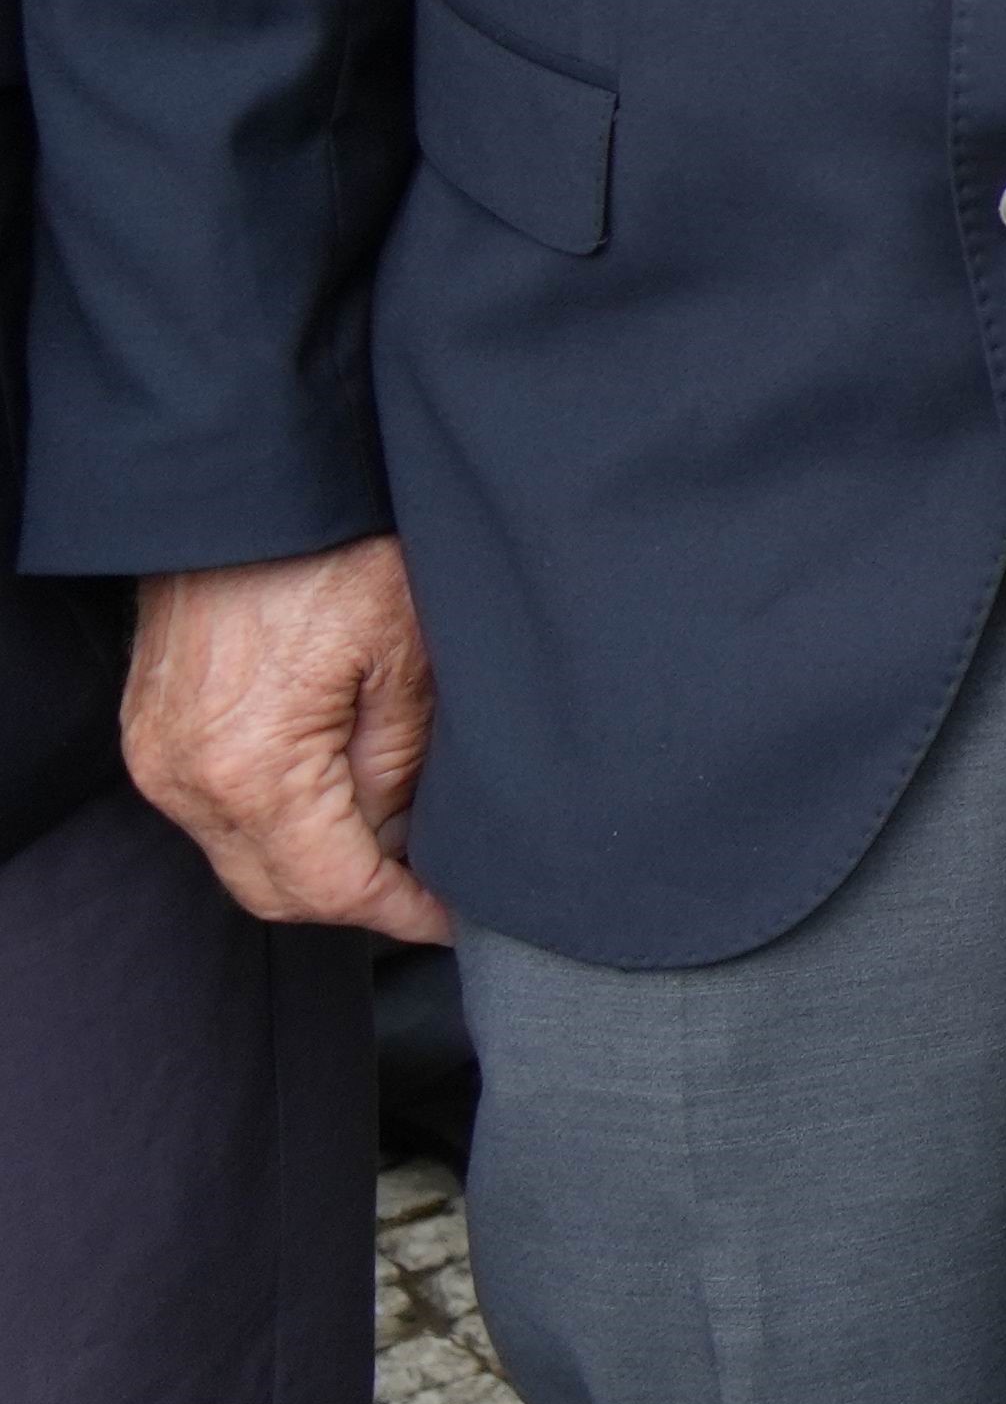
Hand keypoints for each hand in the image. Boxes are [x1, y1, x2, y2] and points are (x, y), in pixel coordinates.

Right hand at [128, 540, 450, 938]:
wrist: (246, 488)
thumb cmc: (334, 553)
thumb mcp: (409, 658)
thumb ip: (402, 766)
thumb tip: (407, 839)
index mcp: (254, 772)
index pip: (331, 888)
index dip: (401, 910)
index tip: (452, 915)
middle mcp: (189, 780)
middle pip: (278, 890)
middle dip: (359, 896)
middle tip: (432, 883)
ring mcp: (161, 759)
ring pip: (245, 856)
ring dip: (319, 859)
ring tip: (398, 834)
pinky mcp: (154, 734)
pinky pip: (217, 813)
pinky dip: (279, 820)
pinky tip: (339, 792)